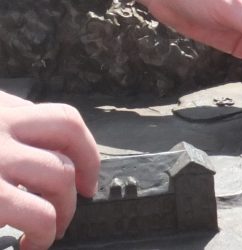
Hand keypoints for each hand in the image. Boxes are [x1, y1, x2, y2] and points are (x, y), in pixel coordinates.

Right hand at [0, 91, 100, 249]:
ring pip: (60, 176)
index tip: (87, 179)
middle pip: (69, 138)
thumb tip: (53, 153)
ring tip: (46, 231)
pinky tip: (30, 244)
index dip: (86, 151)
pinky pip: (38, 215)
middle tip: (69, 210)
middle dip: (79, 181)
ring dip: (61, 212)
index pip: (63, 119)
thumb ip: (10, 130)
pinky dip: (42, 235)